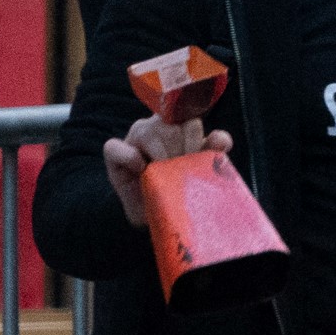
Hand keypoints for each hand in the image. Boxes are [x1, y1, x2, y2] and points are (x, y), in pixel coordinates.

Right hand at [102, 116, 224, 227]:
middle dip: (179, 153)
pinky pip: (115, 147)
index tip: (196, 159)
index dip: (195, 140)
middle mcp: (158, 126)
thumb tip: (221, 139)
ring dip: (159, 157)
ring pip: (148, 132)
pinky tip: (141, 170)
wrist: (158, 215)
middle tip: (180, 173)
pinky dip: (129, 157)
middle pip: (172, 127)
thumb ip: (212, 154)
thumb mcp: (200, 173)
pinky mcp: (114, 153)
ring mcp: (135, 136)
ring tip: (163, 175)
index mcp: (181, 127)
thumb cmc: (179, 191)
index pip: (190, 119)